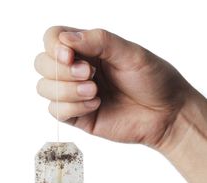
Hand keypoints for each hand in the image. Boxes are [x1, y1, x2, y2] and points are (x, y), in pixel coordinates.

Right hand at [34, 26, 191, 148]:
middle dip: (60, 71)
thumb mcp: (130, 53)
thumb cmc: (154, 80)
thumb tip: (64, 39)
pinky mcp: (78, 117)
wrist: (166, 114)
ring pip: (44, 89)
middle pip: (41, 64)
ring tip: (95, 92)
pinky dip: (72, 108)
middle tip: (90, 75)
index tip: (70, 56)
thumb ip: (99, 41)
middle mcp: (77, 70)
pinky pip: (56, 112)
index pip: (52, 39)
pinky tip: (96, 105)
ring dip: (66, 90)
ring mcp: (75, 94)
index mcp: (88, 49)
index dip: (53, 47)